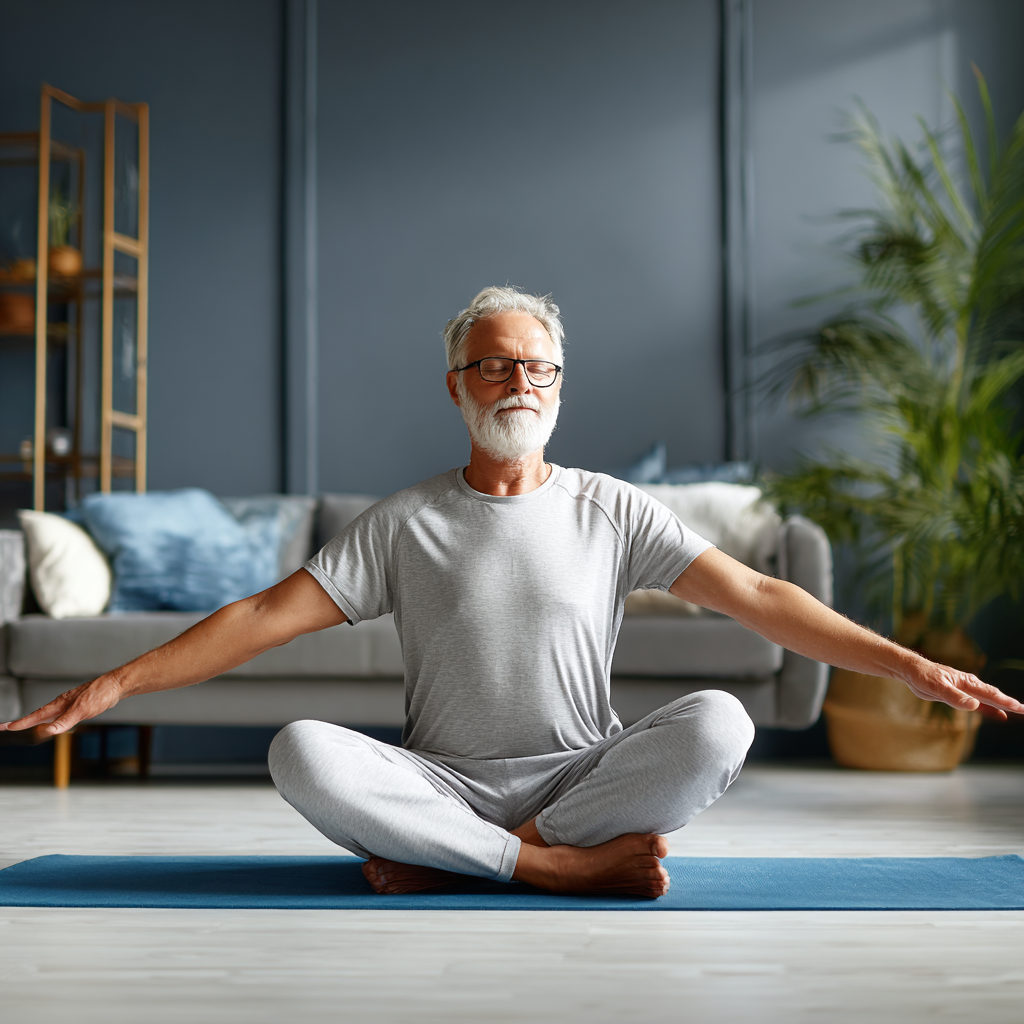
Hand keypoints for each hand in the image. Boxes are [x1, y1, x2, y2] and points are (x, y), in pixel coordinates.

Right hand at [0, 673, 123, 736]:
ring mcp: (69, 703)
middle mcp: (62, 703)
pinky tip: (53, 721)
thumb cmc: (100, 695)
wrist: (115, 686)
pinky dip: (50, 718)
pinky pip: (58, 713)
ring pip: (48, 713)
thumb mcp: (82, 710)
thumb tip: (48, 731)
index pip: (36, 715)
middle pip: (37, 714)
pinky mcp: (78, 705)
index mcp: (60, 704)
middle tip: (5, 726)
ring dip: (34, 720)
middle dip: (22, 721)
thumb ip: (65, 721)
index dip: (22, 723)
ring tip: (22, 724)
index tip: (7, 727)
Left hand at [903, 661, 1022, 722]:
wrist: (912, 671)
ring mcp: (966, 690)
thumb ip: (956, 697)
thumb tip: (975, 705)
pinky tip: (1000, 715)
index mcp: (967, 682)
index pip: (990, 693)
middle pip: (993, 695)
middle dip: (1009, 703)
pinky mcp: (960, 695)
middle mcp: (969, 685)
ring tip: (1018, 711)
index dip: (1005, 701)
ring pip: (989, 698)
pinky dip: (990, 709)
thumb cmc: (924, 677)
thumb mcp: (938, 688)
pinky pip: (979, 703)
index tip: (1019, 708)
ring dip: (1002, 705)